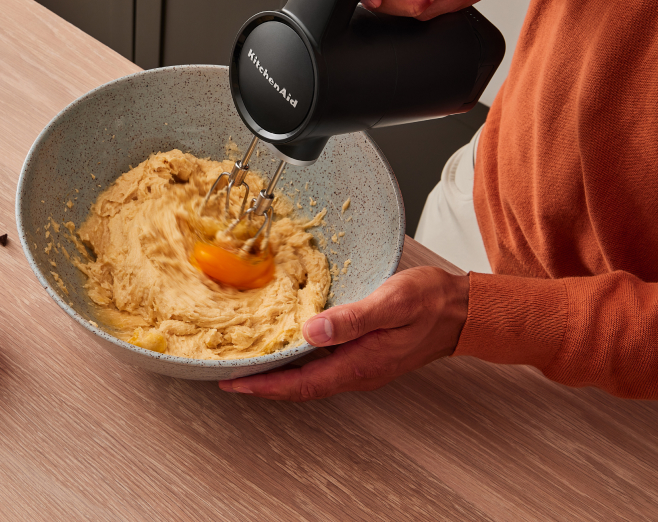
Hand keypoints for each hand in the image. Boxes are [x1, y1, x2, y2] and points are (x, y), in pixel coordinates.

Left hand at [218, 266, 468, 401]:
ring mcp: (361, 364)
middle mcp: (357, 370)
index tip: (233, 384)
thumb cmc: (428, 301)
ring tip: (250, 364)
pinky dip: (298, 362)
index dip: (265, 386)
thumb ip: (353, 319)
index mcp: (359, 363)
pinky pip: (323, 365)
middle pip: (301, 387)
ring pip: (311, 378)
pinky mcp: (365, 353)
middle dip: (264, 385)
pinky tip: (289, 347)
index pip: (302, 385)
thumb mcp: (391, 302)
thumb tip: (312, 332)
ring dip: (279, 376)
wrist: (459, 309)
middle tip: (230, 376)